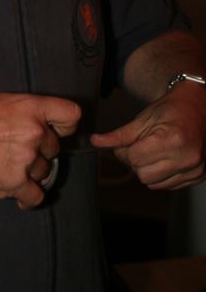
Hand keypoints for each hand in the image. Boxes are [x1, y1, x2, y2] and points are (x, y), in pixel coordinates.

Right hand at [0, 92, 80, 209]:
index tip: (57, 132)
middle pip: (54, 148)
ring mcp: (27, 159)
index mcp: (30, 107)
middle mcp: (34, 132)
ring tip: (6, 167)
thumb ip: (25, 112)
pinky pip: (36, 195)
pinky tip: (17, 192)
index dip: (65, 126)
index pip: (71, 115)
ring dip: (30, 173)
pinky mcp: (16, 183)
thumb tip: (42, 125)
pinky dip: (27, 197)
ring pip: (45, 172)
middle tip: (15, 151)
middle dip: (38, 152)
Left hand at [90, 80, 205, 189]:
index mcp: (172, 140)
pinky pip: (169, 186)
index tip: (126, 143)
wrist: (198, 106)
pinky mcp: (199, 176)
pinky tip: (166, 158)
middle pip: (143, 175)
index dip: (124, 151)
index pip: (134, 158)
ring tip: (154, 151)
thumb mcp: (143, 118)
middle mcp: (186, 157)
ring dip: (148, 170)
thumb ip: (119, 134)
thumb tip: (96, 142)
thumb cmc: (171, 109)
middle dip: (136, 162)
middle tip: (140, 146)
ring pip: (155, 184)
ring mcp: (195, 169)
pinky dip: (162, 175)